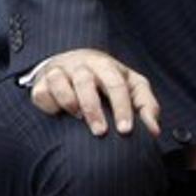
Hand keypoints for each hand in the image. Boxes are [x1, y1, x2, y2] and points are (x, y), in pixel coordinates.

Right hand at [30, 49, 161, 137]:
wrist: (75, 62)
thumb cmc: (108, 79)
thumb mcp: (132, 86)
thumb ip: (146, 106)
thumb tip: (154, 131)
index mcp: (107, 67)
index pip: (117, 85)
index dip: (122, 108)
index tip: (125, 130)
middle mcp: (82, 66)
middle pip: (86, 83)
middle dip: (93, 109)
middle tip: (101, 132)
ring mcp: (60, 72)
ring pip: (60, 83)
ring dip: (69, 102)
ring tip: (78, 118)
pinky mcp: (42, 82)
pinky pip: (41, 93)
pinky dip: (49, 104)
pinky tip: (58, 114)